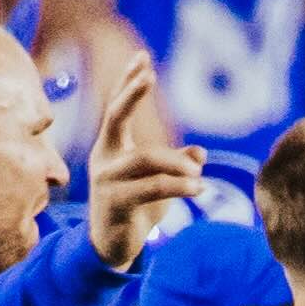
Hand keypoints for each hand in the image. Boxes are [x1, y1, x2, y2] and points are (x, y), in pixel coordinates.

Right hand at [83, 50, 205, 268]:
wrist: (111, 249)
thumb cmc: (135, 211)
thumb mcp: (159, 185)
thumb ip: (177, 164)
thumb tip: (200, 152)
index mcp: (111, 148)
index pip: (117, 108)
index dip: (128, 82)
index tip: (142, 57)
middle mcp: (104, 159)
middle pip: (114, 117)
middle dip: (131, 93)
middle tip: (148, 73)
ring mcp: (106, 180)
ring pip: (146, 159)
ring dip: (178, 164)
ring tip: (200, 175)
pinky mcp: (115, 203)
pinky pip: (152, 188)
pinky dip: (179, 186)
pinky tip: (199, 187)